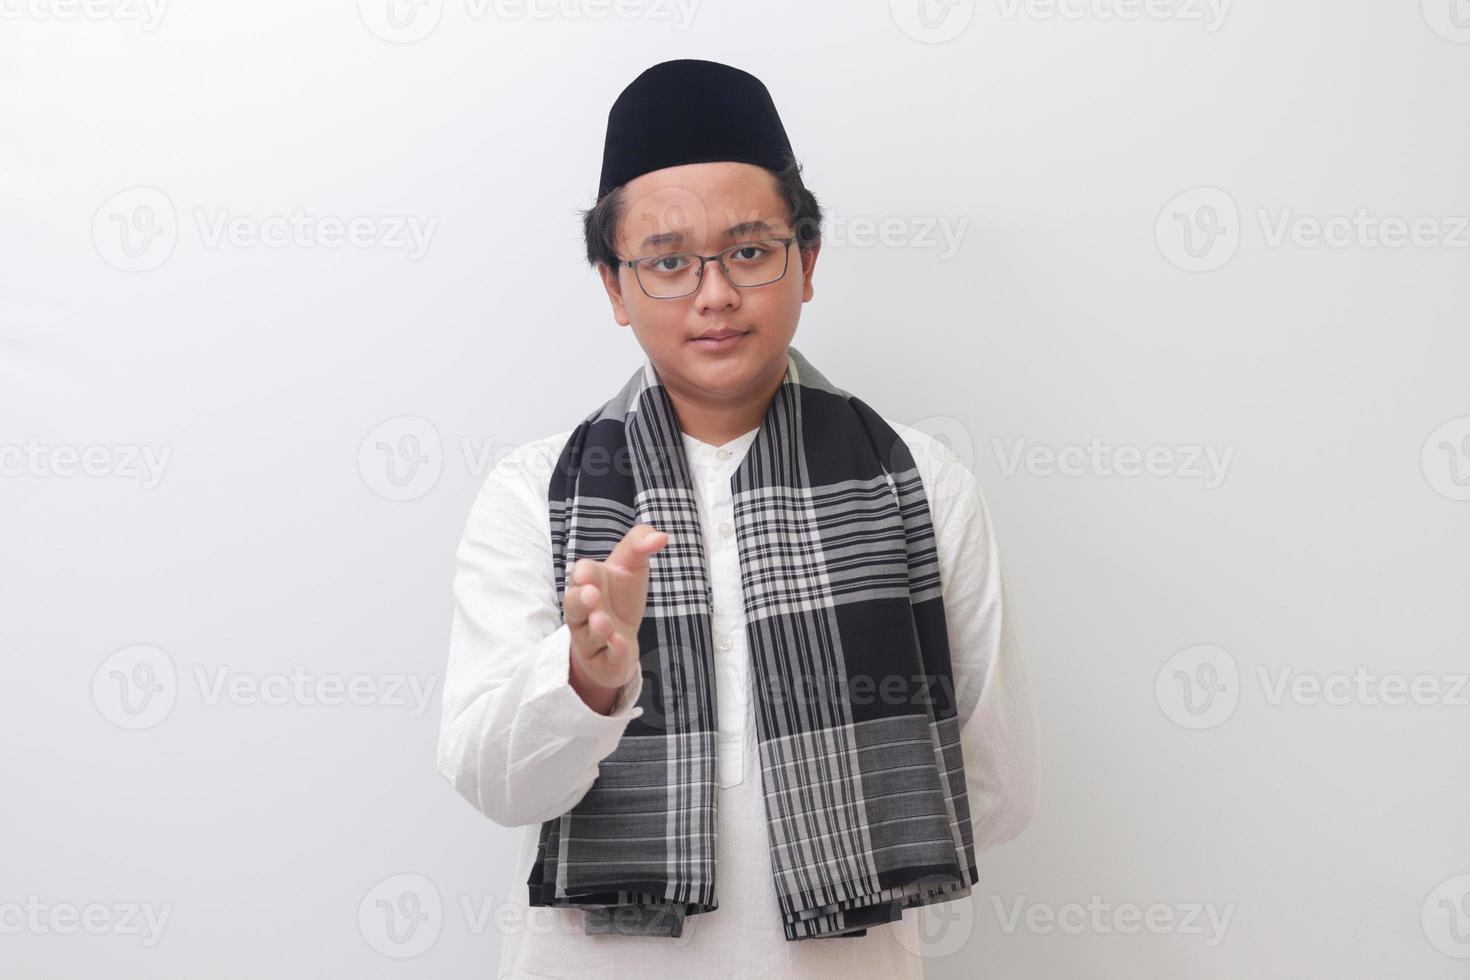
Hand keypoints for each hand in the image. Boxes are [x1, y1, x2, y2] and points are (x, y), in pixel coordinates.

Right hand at [563, 523, 668, 713]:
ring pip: (588, 634)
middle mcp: (584, 611)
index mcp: (589, 584)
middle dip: (580, 600)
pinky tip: (619, 644)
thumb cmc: (620, 597)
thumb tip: (661, 535)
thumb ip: (639, 545)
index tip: (586, 573)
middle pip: (574, 606)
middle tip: (591, 594)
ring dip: (596, 628)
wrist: (619, 640)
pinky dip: (612, 651)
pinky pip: (606, 657)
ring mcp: (591, 638)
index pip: (581, 575)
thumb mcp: (631, 566)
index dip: (583, 574)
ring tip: (604, 621)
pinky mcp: (604, 661)